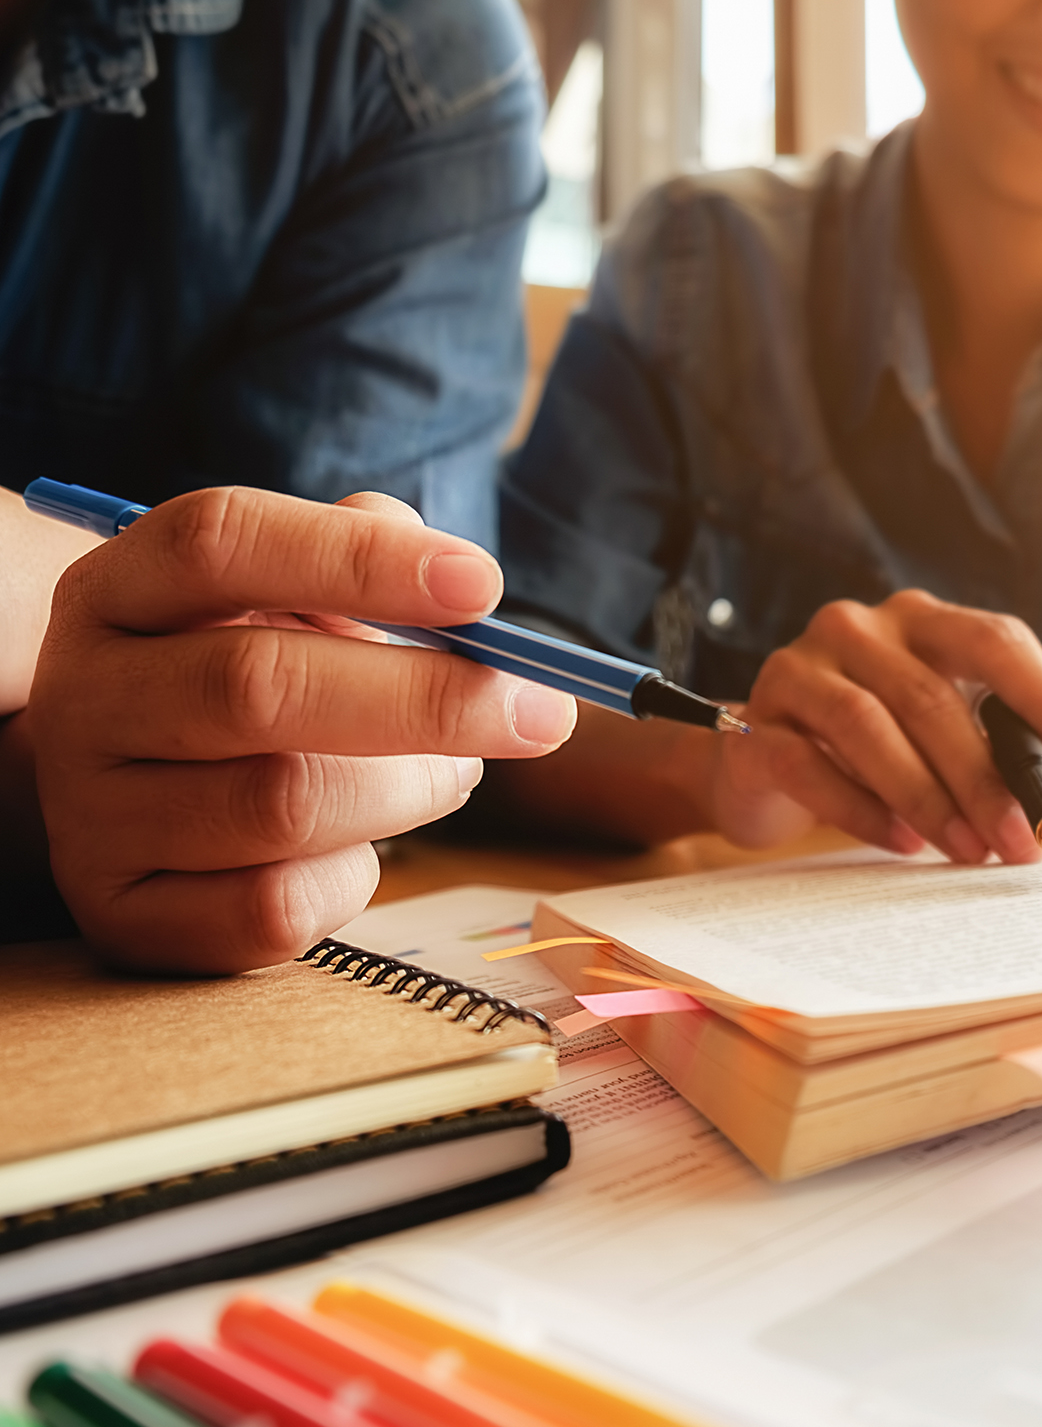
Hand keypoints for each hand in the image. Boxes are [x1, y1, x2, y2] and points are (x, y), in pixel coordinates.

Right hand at [28, 487, 577, 970]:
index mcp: (120, 591)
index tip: (484, 587)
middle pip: (257, 687)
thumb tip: (463, 589)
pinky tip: (365, 846)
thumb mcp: (281, 596)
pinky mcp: (126, 918)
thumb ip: (361, 559)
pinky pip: (274, 907)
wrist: (131, 791)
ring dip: (408, 791)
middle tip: (537, 710)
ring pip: (284, 806)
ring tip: (452, 772)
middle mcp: (84, 698)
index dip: (360, 561)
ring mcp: (92, 817)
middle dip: (427, 699)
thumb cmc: (240, 672)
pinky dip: (353, 879)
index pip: (222, 543)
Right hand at [708, 589, 1041, 861]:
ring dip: (928, 798)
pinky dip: (864, 811)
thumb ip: (991, 749)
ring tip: (969, 850)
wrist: (760, 764)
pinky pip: (811, 766)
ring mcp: (799, 669)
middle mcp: (856, 628)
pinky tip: (904, 844)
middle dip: (985, 778)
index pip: (993, 639)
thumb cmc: (870, 749)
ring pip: (869, 727)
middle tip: (1022, 840)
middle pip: (931, 697)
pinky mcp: (756, 723)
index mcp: (918, 620)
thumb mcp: (936, 735)